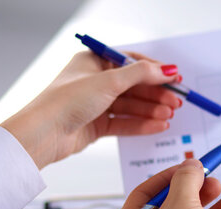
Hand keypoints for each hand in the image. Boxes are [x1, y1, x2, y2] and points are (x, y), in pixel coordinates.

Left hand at [1, 51, 181, 168]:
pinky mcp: (97, 125)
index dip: (154, 70)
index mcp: (93, 62)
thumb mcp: (109, 81)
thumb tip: (166, 69)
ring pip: (131, 106)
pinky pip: (124, 123)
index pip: (131, 63)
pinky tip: (158, 125)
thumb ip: (141, 74)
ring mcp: (96, 104)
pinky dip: (142, 124)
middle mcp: (95, 82)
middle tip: (176, 101)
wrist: (44, 134)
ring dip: (152, 110)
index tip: (174, 78)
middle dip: (156, 94)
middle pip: (134, 86)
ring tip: (169, 115)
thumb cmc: (65, 101)